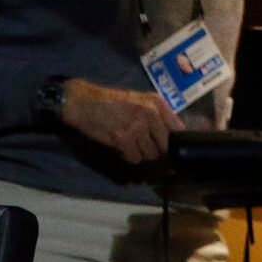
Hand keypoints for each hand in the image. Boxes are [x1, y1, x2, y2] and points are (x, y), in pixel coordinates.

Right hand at [59, 79, 180, 164]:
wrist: (84, 103)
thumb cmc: (112, 102)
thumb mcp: (139, 101)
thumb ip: (156, 115)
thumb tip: (171, 137)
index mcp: (157, 102)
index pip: (177, 128)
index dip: (176, 144)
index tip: (174, 152)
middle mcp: (150, 113)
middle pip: (165, 145)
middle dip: (160, 155)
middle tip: (155, 160)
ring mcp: (137, 126)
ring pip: (150, 154)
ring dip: (144, 158)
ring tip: (137, 153)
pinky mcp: (123, 139)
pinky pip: (135, 158)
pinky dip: (131, 159)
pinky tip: (125, 153)